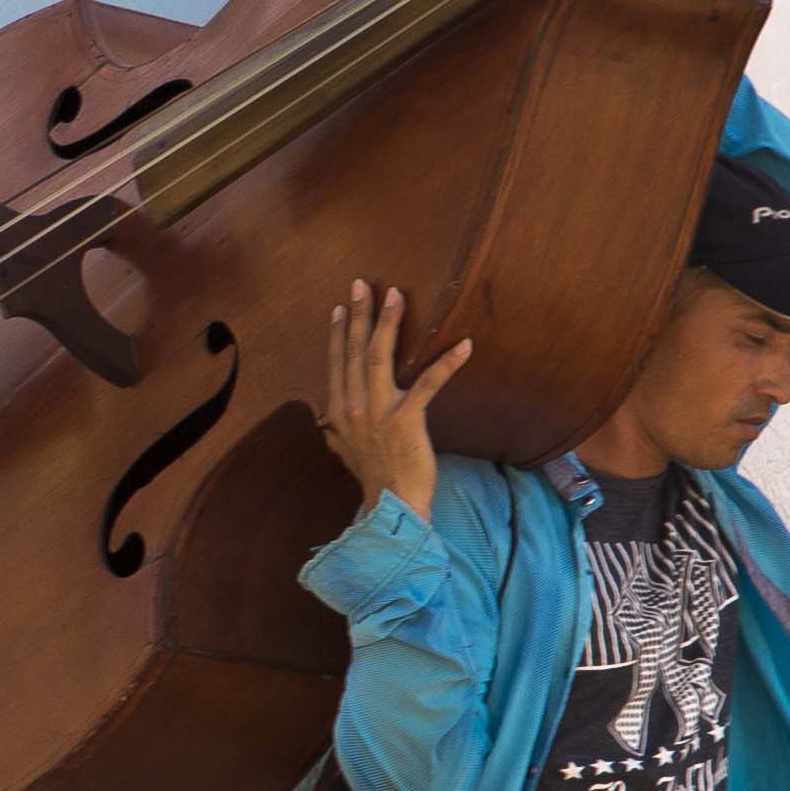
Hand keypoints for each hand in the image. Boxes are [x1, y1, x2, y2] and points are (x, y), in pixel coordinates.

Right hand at [318, 281, 471, 514]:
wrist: (390, 506)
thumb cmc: (372, 478)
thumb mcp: (342, 450)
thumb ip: (334, 429)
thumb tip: (326, 420)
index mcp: (339, 410)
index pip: (337, 363)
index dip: (339, 333)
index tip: (342, 307)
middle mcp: (353, 406)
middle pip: (355, 352)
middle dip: (359, 315)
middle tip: (362, 284)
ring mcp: (378, 412)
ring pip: (379, 358)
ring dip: (387, 323)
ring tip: (394, 295)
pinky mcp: (406, 420)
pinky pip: (428, 384)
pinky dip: (446, 363)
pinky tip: (463, 345)